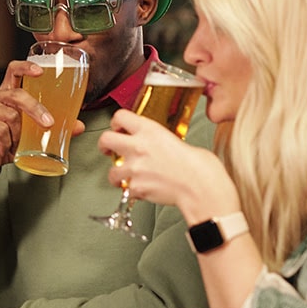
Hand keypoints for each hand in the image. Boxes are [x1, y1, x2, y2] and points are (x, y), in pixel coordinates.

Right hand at [0, 60, 83, 176]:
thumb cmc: (6, 141)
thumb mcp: (30, 132)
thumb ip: (52, 126)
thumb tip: (78, 126)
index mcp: (7, 93)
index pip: (13, 70)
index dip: (26, 67)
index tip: (41, 71)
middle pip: (17, 94)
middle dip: (36, 109)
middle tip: (49, 123)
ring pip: (11, 116)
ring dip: (19, 134)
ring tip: (17, 144)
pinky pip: (0, 130)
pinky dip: (8, 142)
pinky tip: (6, 148)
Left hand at [99, 109, 236, 221]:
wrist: (201, 187)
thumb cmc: (199, 166)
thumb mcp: (179, 140)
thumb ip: (160, 139)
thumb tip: (159, 145)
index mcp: (150, 130)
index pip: (120, 116)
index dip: (116, 122)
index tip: (118, 127)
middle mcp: (138, 146)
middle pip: (105, 139)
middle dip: (104, 145)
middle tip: (108, 150)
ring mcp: (134, 168)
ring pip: (111, 171)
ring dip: (117, 174)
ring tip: (126, 176)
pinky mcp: (136, 187)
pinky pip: (126, 189)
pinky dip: (132, 191)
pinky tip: (142, 189)